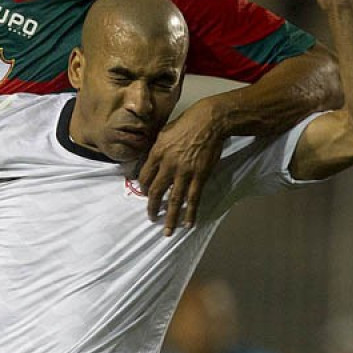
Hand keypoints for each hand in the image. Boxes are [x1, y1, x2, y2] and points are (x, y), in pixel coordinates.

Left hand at [137, 99, 224, 235]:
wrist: (209, 121)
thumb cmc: (186, 123)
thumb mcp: (164, 132)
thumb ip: (157, 149)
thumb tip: (151, 162)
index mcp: (157, 153)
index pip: (144, 176)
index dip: (142, 188)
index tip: (144, 194)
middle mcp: (168, 165)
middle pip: (155, 191)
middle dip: (152, 207)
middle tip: (152, 217)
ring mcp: (184, 172)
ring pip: (173, 200)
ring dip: (170, 217)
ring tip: (167, 231)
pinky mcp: (199, 176)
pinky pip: (193, 198)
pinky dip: (190, 212)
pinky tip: (188, 223)